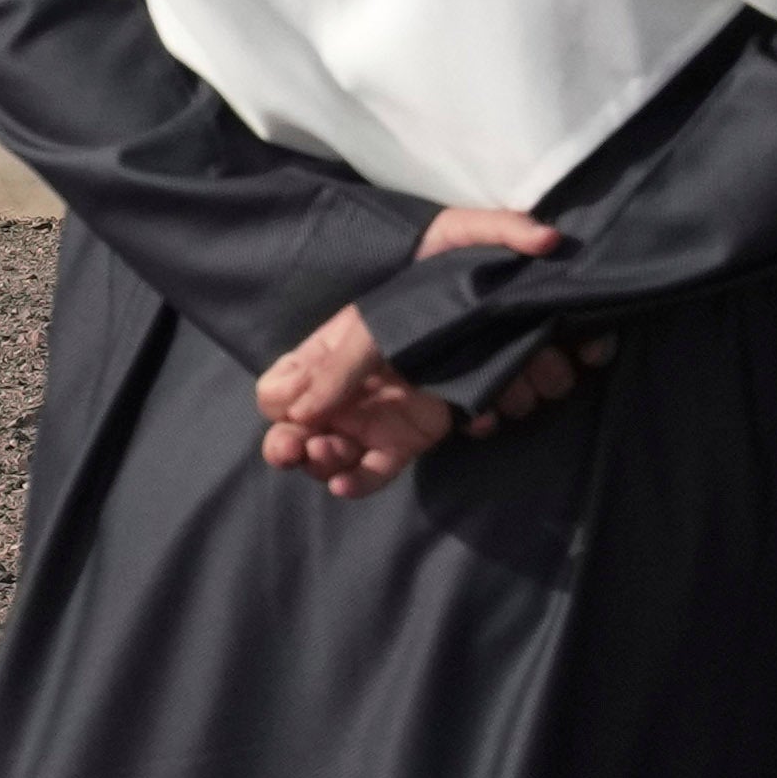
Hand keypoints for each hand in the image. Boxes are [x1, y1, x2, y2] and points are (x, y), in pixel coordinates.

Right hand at [251, 207, 567, 499]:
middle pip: (296, 431)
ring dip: (324, 462)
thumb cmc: (428, 293)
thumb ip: (339, 365)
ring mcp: (374, 417)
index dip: (278, 406)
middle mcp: (342, 391)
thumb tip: (298, 412)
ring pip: (331, 455)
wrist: (498, 305)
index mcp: (327, 354)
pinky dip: (358, 481)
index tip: (291, 416)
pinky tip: (345, 484)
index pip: (278, 389)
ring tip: (334, 454)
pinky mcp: (408, 439)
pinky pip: (374, 470)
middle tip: (306, 446)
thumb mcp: (375, 324)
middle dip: (291, 445)